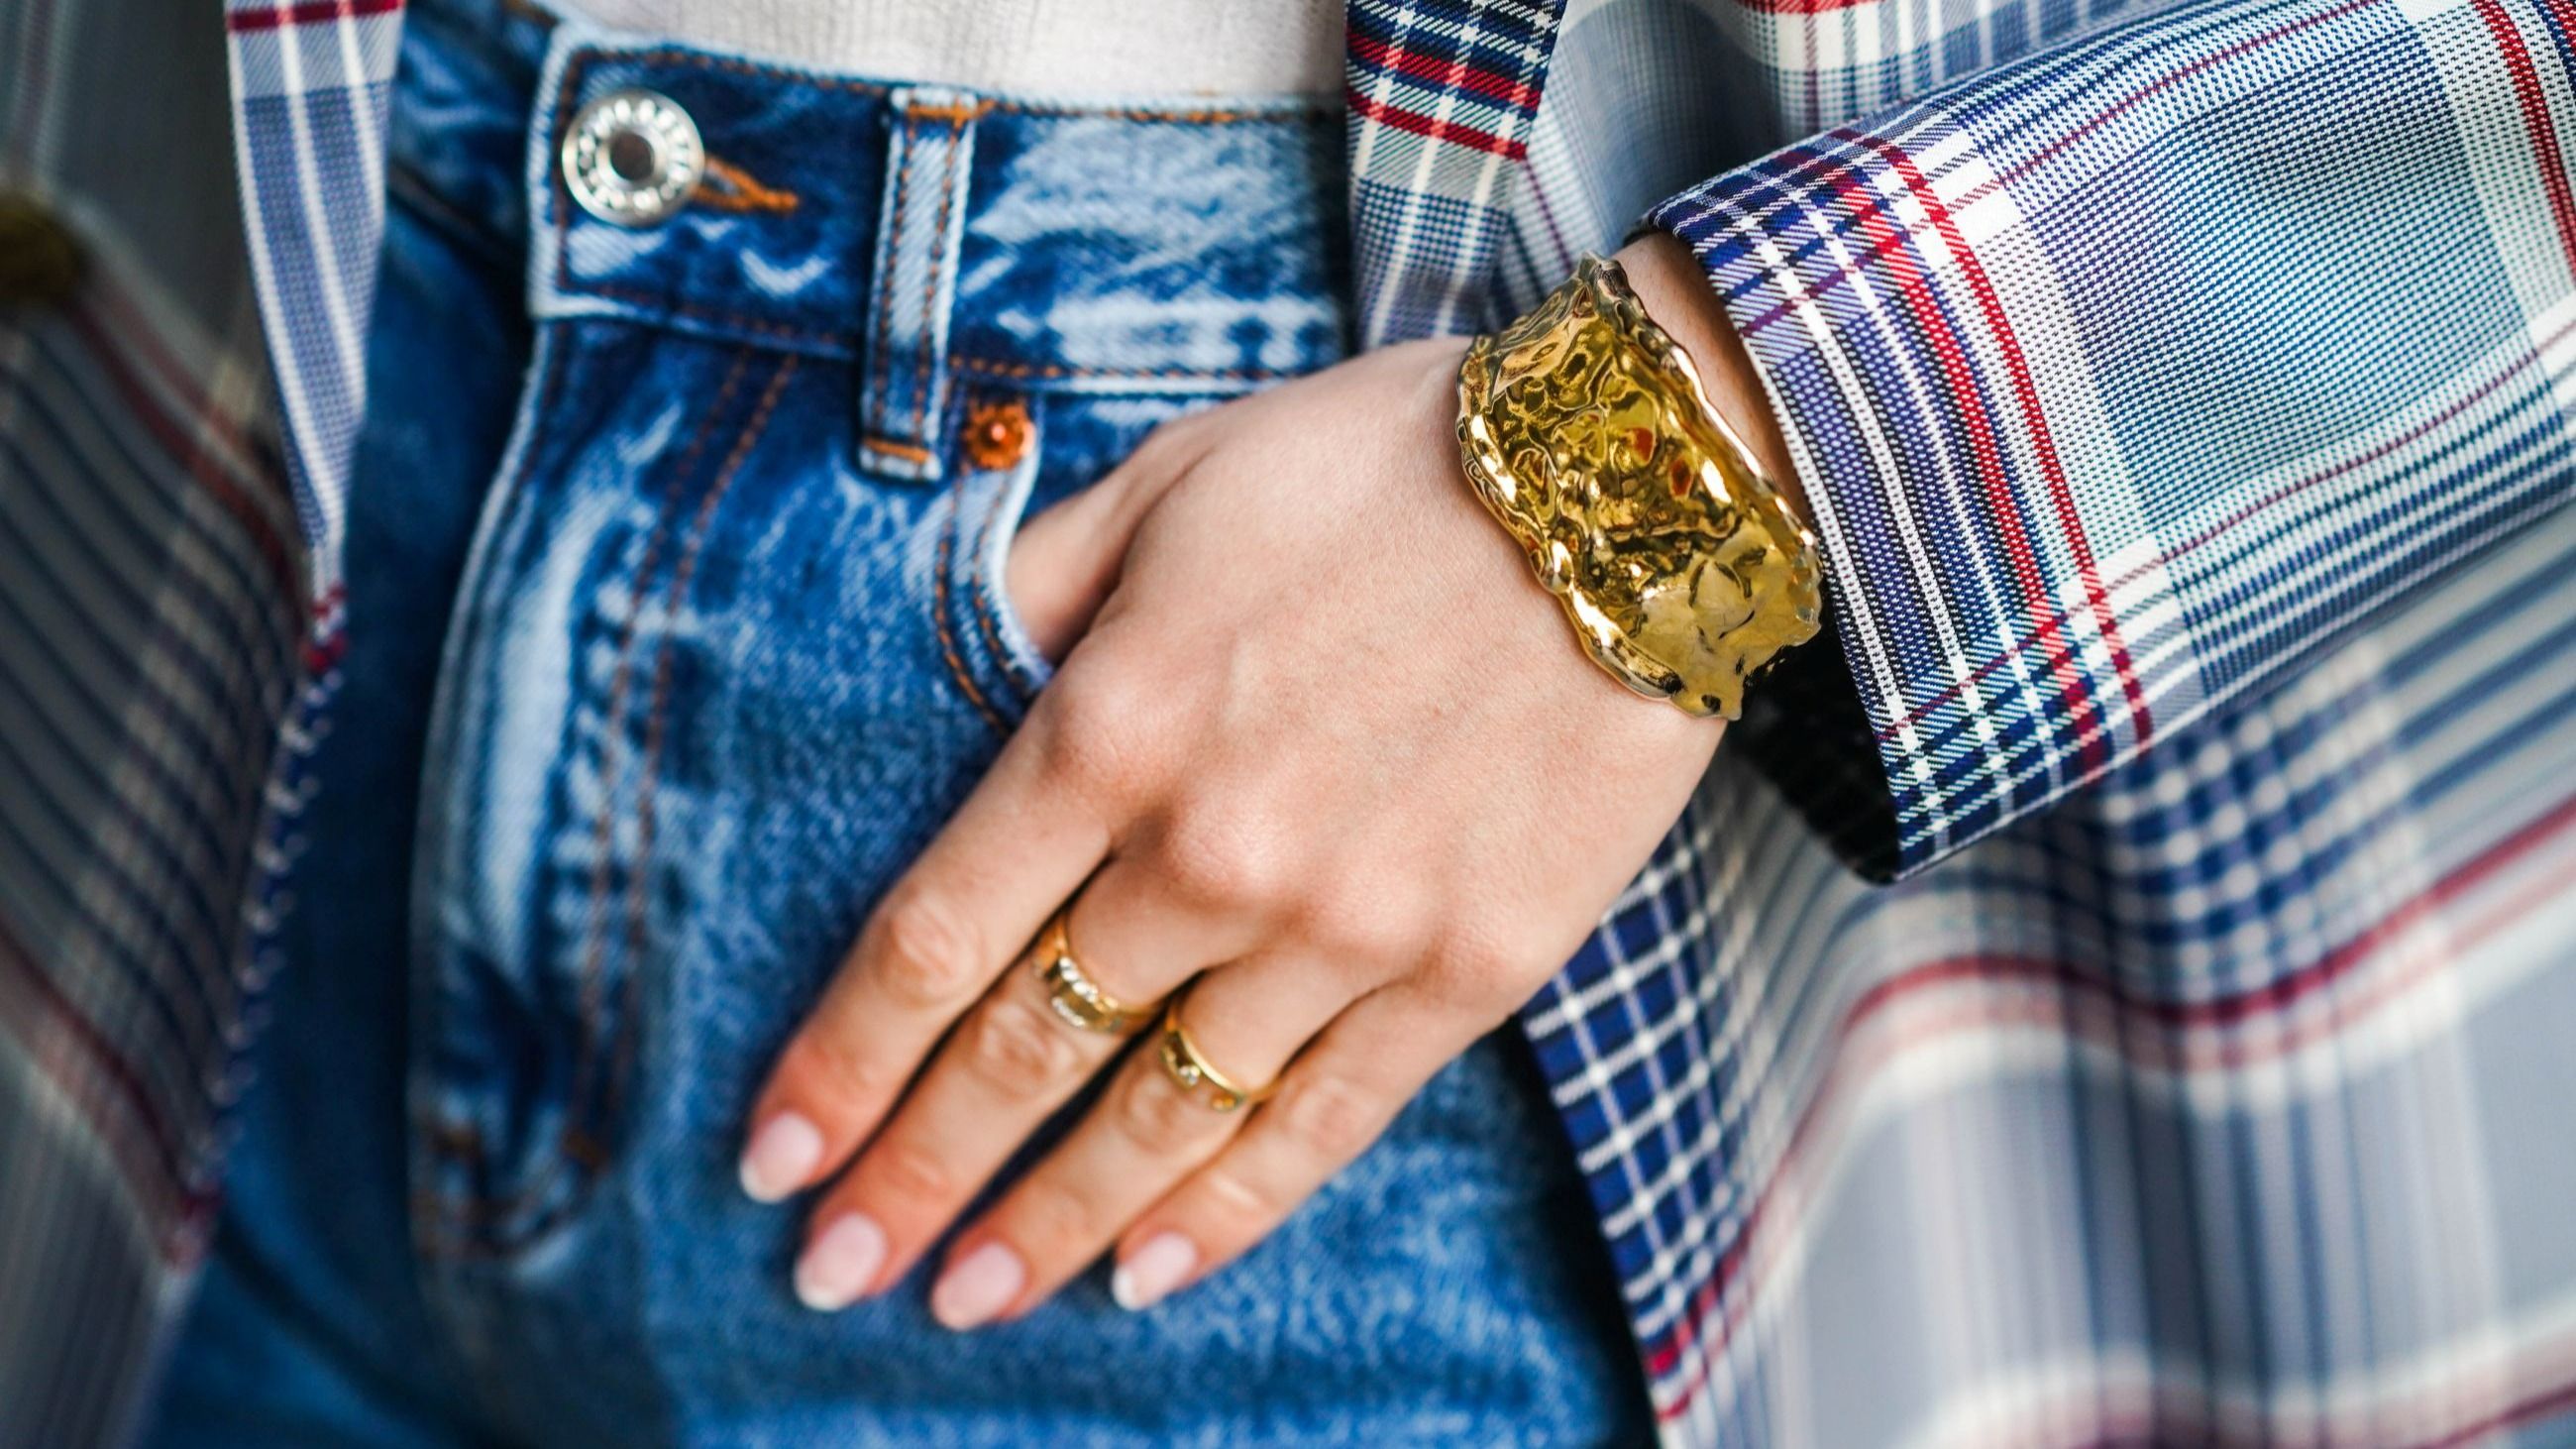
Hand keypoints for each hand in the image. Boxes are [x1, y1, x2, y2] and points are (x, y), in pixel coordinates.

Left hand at [735, 235, 1771, 1327]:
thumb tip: (936, 665)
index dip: (842, 1064)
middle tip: (832, 1273)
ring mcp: (1347, 928)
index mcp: (1114, 726)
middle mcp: (1213, 852)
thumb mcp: (1173, 481)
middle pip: (1025, 1055)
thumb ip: (1036, 591)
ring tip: (969, 1299)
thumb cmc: (1387, 465)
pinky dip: (1228, 1210)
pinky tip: (1151, 1275)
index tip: (772, 1157)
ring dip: (1051, 1221)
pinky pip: (1323, 1123)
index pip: (935, 939)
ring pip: (1162, 1117)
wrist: (1635, 489)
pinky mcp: (1468, 971)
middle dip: (913, 1177)